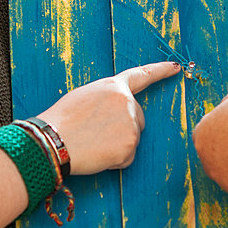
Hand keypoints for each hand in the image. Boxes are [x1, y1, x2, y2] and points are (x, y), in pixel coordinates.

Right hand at [38, 61, 181, 174]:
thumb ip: (107, 99)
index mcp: (113, 87)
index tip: (175, 67)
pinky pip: (127, 157)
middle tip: (96, 132)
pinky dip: (115, 160)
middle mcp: (127, 103)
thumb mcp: (84, 97)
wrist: (51, 141)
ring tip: (93, 142)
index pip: (142, 75)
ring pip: (132, 138)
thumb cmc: (61, 120)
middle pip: (138, 117)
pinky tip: (97, 154)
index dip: (161, 70)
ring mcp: (130, 125)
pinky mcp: (129, 147)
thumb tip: (116, 113)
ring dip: (118, 144)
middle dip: (124, 127)